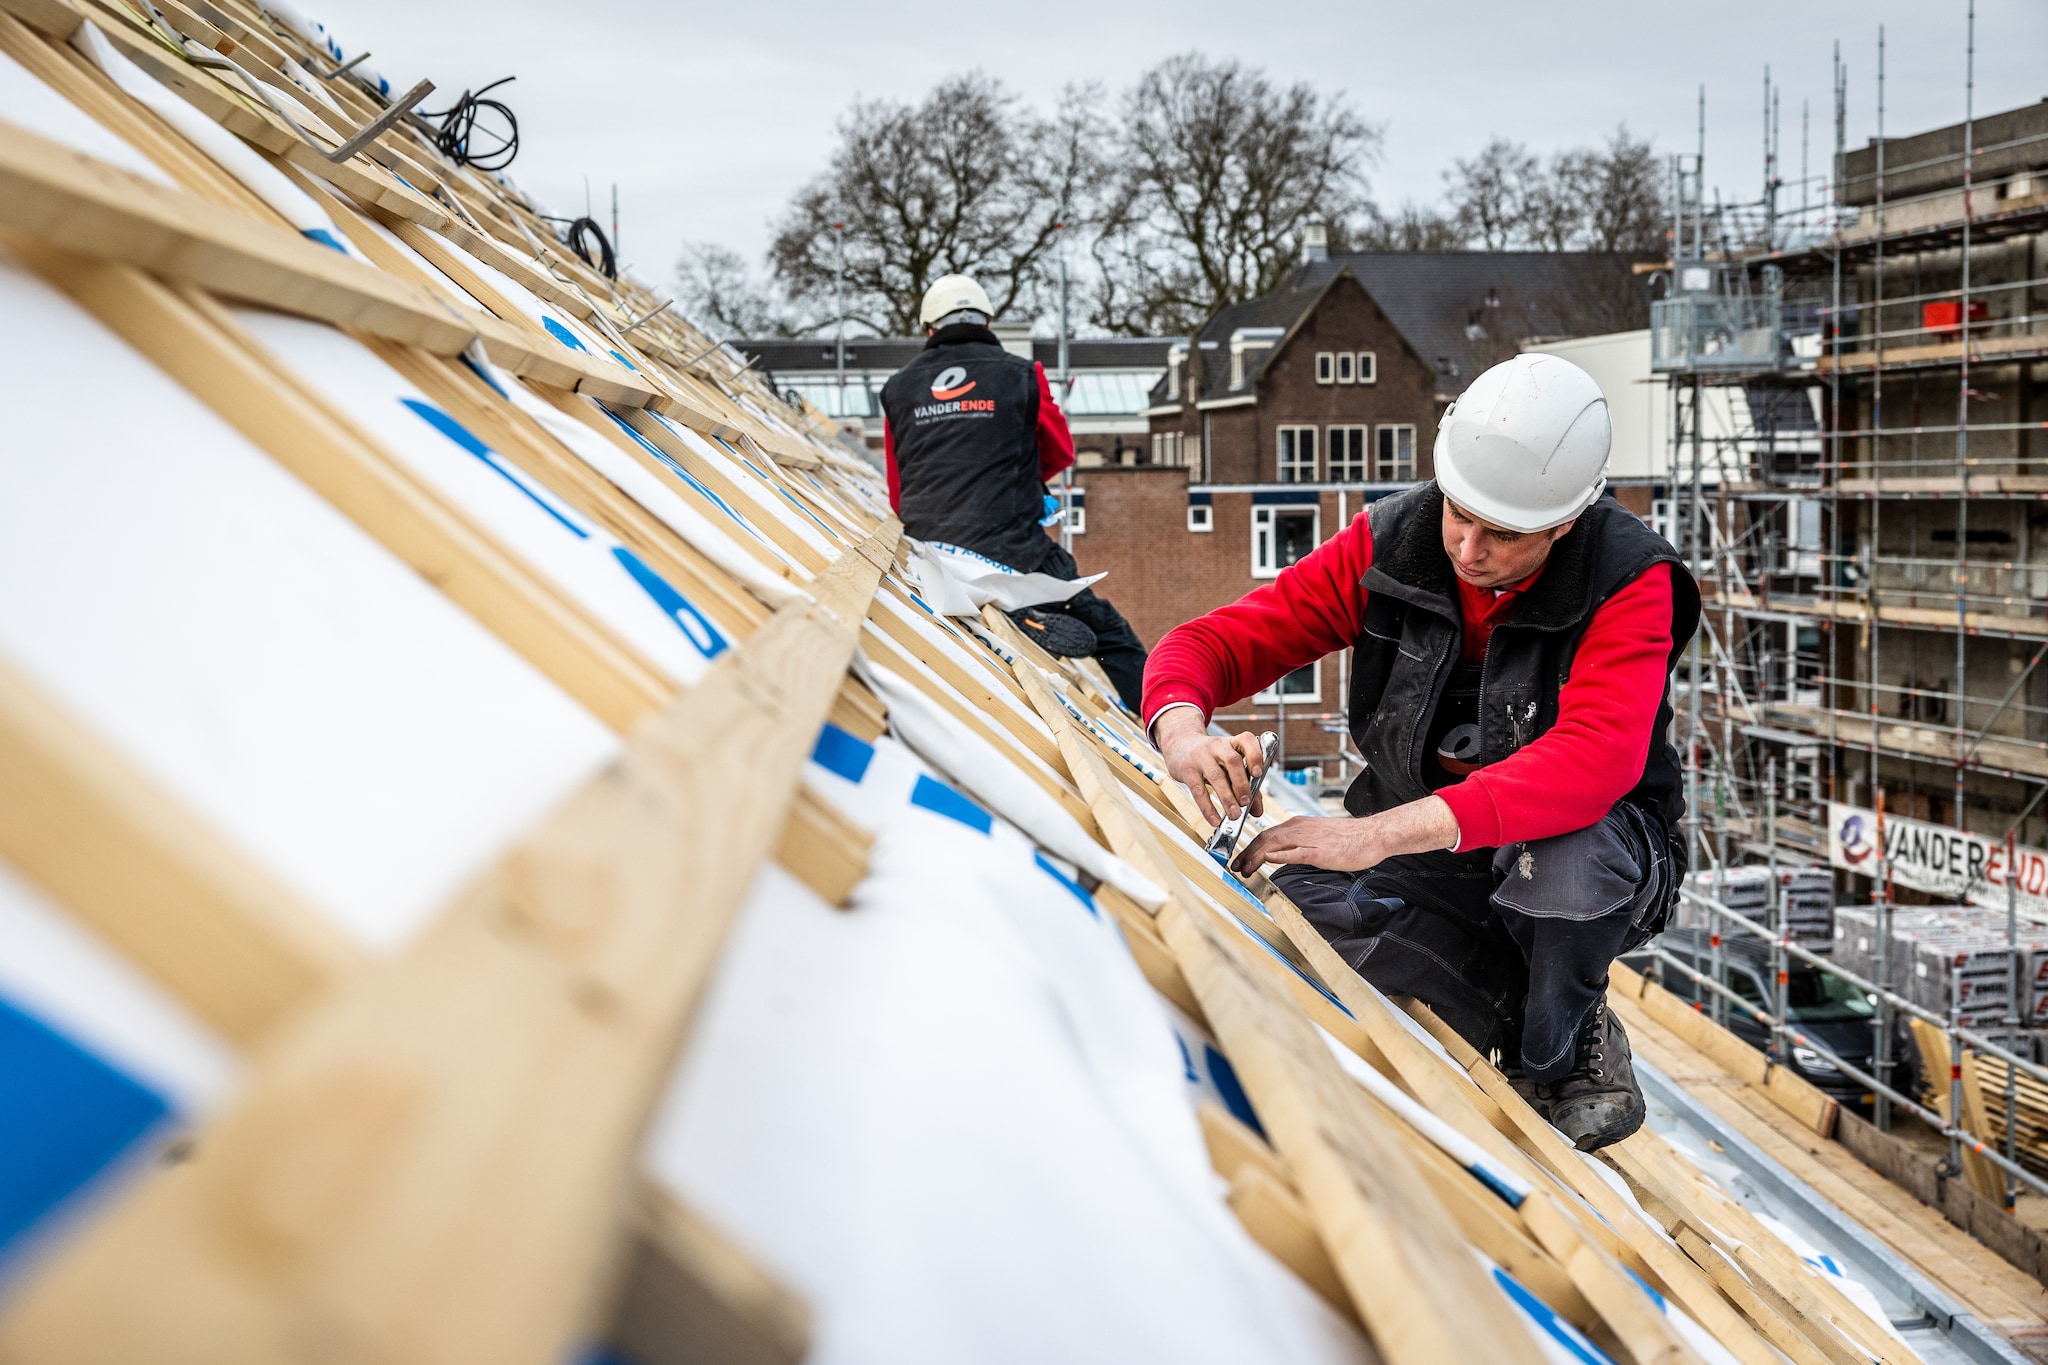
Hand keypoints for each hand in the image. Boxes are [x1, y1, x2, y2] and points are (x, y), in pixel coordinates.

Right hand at [1154, 709, 1264, 826]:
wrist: (1179, 745)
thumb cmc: (1210, 757)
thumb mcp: (1228, 764)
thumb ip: (1247, 785)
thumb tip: (1257, 810)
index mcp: (1232, 743)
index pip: (1246, 740)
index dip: (1254, 756)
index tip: (1259, 773)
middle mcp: (1217, 746)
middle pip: (1232, 760)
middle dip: (1241, 783)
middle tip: (1246, 802)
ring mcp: (1201, 757)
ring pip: (1216, 776)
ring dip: (1227, 798)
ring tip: (1235, 814)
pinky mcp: (1188, 771)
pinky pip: (1198, 790)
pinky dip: (1208, 807)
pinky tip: (1215, 819)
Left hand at [1231, 797, 1460, 876]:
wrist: (1372, 835)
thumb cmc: (1348, 838)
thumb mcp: (1317, 838)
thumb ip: (1297, 844)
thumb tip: (1279, 854)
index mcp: (1298, 825)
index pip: (1266, 835)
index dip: (1249, 848)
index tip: (1239, 860)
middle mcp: (1299, 828)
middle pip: (1264, 838)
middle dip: (1246, 854)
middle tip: (1235, 868)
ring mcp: (1309, 839)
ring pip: (1274, 844)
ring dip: (1255, 857)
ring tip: (1244, 868)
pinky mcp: (1320, 851)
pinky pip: (1296, 852)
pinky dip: (1280, 855)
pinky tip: (1268, 860)